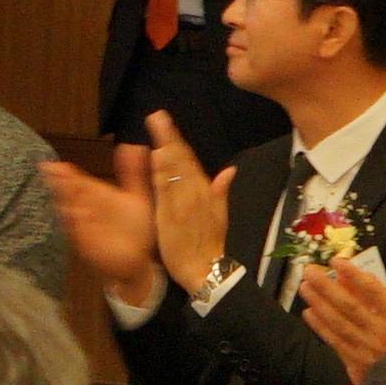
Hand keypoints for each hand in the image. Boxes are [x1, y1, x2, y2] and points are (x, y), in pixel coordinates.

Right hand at [40, 151, 161, 298]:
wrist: (137, 259)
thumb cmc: (136, 228)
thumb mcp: (137, 198)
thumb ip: (133, 173)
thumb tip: (131, 145)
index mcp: (97, 195)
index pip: (79, 180)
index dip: (66, 173)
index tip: (54, 164)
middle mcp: (87, 208)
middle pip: (71, 193)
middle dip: (60, 182)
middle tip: (48, 169)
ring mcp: (84, 226)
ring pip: (70, 210)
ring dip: (63, 200)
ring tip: (55, 188)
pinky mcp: (85, 243)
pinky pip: (76, 232)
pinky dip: (72, 223)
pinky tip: (68, 212)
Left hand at [139, 115, 231, 291]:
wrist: (205, 268)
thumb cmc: (209, 242)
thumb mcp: (220, 215)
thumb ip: (220, 190)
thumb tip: (230, 170)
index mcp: (204, 191)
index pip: (189, 160)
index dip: (176, 140)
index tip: (165, 122)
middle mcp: (194, 193)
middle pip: (179, 160)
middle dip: (168, 137)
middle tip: (156, 116)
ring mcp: (181, 203)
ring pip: (172, 172)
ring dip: (164, 148)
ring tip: (156, 128)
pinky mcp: (170, 215)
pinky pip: (164, 191)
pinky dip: (160, 173)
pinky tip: (155, 158)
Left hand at [295, 255, 385, 373]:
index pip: (373, 290)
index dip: (353, 274)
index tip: (336, 261)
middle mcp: (379, 331)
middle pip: (348, 304)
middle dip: (327, 286)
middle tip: (308, 270)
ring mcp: (366, 348)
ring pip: (338, 322)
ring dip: (319, 303)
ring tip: (304, 287)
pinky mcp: (357, 363)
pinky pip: (336, 342)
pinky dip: (321, 327)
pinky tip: (309, 314)